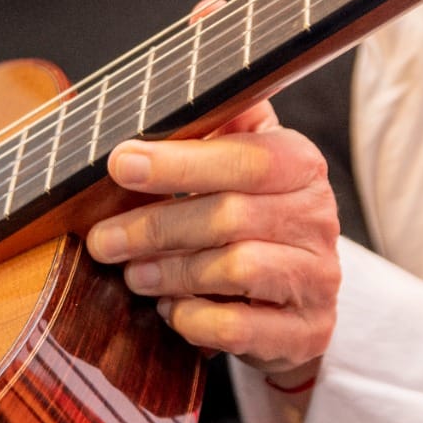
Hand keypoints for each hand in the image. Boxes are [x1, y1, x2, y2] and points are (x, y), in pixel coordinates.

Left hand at [86, 100, 340, 386]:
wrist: (295, 296)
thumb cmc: (252, 215)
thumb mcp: (240, 161)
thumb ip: (212, 126)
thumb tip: (160, 92)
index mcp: (301, 165)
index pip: (246, 158)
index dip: (179, 162)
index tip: (121, 164)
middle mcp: (318, 218)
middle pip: (230, 216)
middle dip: (155, 227)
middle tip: (103, 240)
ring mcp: (318, 278)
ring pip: (236, 268)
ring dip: (170, 273)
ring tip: (133, 275)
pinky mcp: (308, 331)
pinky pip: (240, 326)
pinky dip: (195, 318)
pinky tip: (172, 309)